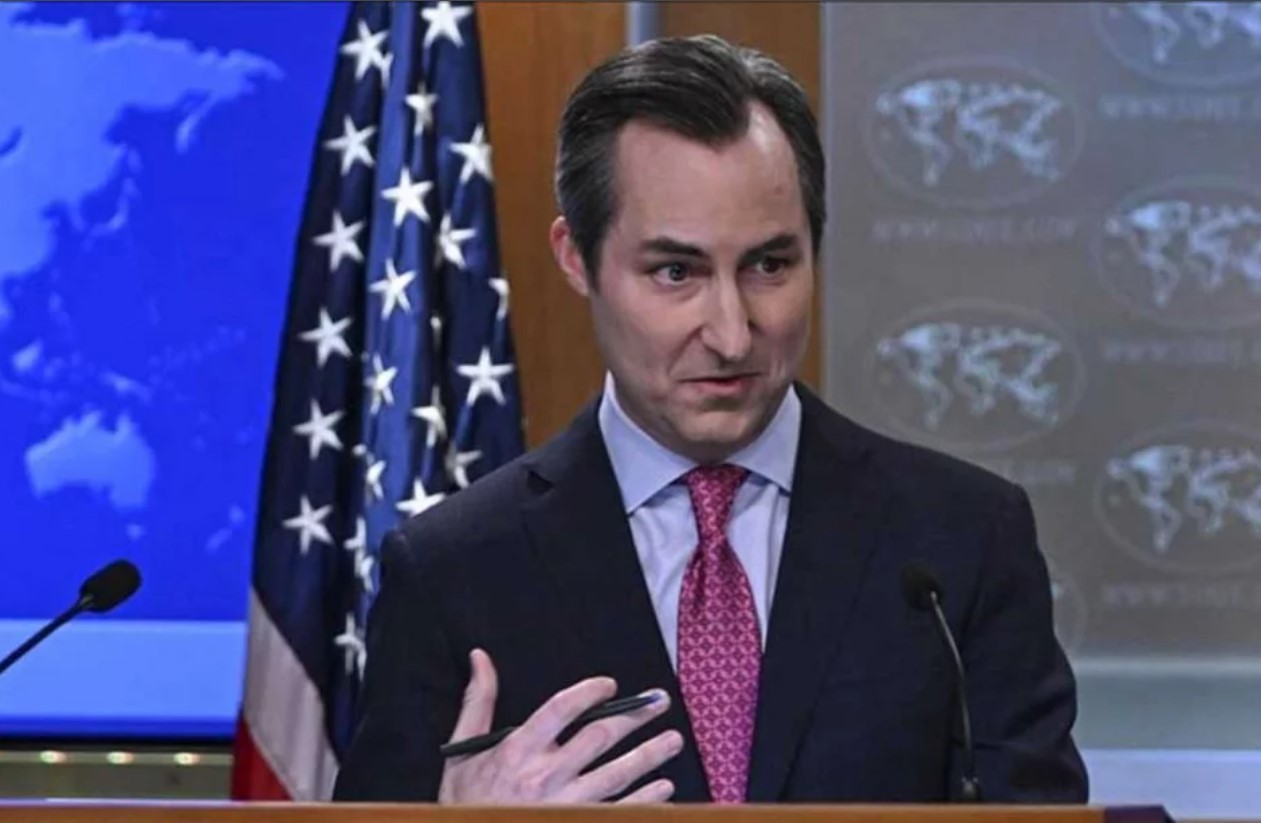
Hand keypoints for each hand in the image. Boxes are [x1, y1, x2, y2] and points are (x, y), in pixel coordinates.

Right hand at [438, 649, 681, 803]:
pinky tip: (664, 788)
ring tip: (673, 740)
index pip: (561, 709)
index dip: (589, 692)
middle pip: (599, 737)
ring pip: (618, 774)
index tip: (610, 685)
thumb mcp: (463, 752)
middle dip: (634, 716)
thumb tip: (480, 658)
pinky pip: (620, 811)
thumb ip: (477, 702)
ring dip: (650, 755)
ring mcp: (565, 805)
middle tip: (659, 701)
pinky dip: (645, 800)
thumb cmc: (465, 802)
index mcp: (518, 750)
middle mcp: (544, 776)